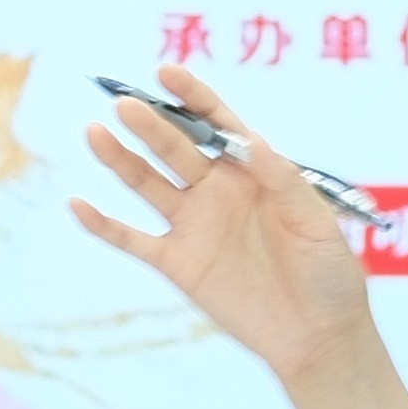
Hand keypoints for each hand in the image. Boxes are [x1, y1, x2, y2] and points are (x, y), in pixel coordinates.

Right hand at [68, 72, 378, 390]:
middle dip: (152, 124)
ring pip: (147, 184)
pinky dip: (104, 224)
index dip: (193, 97)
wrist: (319, 336)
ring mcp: (194, 226)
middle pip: (176, 147)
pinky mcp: (178, 263)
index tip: (168, 72)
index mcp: (254, 171)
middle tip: (127, 103)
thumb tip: (251, 141)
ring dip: (120, 159)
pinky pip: (133, 240)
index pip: (217, 124)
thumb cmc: (329, 272)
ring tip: (95, 132)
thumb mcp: (315, 220)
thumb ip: (282, 180)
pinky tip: (78, 204)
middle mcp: (218, 190)